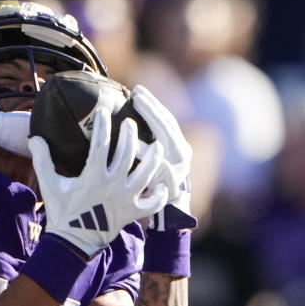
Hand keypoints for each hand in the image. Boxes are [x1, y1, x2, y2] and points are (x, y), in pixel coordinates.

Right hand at [30, 109, 168, 255]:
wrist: (73, 243)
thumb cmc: (61, 212)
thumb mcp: (49, 185)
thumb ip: (42, 160)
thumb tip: (34, 138)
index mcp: (93, 177)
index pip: (101, 144)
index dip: (102, 125)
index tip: (102, 111)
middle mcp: (112, 186)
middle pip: (127, 153)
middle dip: (130, 134)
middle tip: (130, 123)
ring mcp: (125, 199)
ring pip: (147, 173)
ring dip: (154, 157)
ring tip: (158, 145)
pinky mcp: (133, 212)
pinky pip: (153, 202)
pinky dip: (159, 194)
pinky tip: (161, 183)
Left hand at [131, 85, 195, 230]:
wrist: (167, 216)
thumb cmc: (153, 185)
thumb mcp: (152, 162)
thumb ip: (143, 143)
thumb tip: (123, 124)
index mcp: (175, 146)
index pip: (164, 119)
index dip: (152, 104)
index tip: (136, 90)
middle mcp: (181, 154)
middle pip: (167, 125)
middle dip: (152, 109)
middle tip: (137, 94)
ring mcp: (178, 170)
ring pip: (167, 144)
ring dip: (153, 129)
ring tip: (134, 117)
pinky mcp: (170, 187)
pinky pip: (161, 170)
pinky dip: (151, 159)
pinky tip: (139, 148)